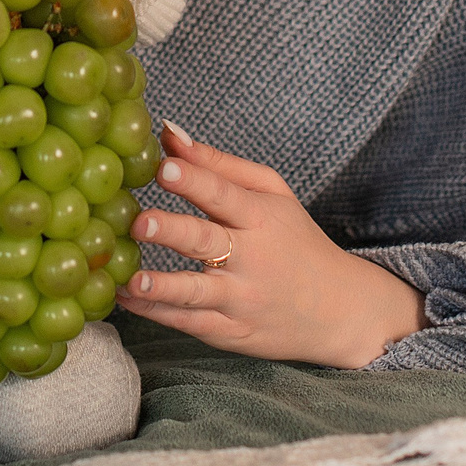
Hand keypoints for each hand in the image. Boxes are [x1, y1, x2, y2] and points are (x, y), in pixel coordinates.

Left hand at [115, 123, 423, 368]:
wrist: (339, 310)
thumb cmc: (295, 241)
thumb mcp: (270, 194)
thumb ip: (216, 164)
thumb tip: (168, 133)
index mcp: (260, 218)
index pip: (224, 195)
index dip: (195, 181)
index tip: (165, 168)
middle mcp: (250, 259)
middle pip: (207, 242)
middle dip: (173, 231)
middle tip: (140, 223)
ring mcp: (240, 299)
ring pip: (197, 293)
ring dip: (163, 287)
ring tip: (131, 279)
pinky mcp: (230, 332)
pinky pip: (190, 323)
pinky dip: (157, 313)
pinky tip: (126, 299)